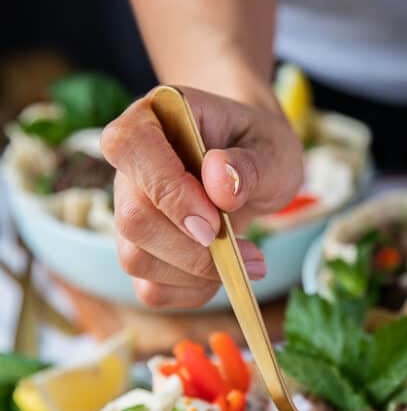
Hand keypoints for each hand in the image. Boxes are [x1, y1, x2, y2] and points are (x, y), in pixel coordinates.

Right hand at [101, 86, 302, 307]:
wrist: (253, 165)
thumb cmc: (259, 148)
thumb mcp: (273, 148)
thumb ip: (250, 164)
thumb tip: (220, 181)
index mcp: (152, 119)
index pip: (129, 147)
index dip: (168, 190)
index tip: (215, 221)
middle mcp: (129, 168)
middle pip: (132, 218)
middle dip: (191, 247)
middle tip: (246, 250)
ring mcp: (129, 213)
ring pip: (137, 259)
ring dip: (196, 273)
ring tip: (248, 259)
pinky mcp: (143, 252)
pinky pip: (152, 289)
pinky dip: (193, 291)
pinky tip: (225, 273)